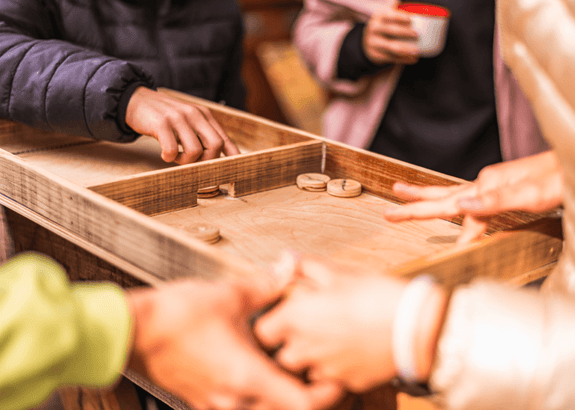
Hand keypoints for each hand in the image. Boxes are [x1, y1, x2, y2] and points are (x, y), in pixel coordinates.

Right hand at [125, 86, 239, 163]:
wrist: (137, 100)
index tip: (232, 170)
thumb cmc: (165, 117)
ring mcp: (178, 118)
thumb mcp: (189, 121)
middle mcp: (194, 114)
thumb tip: (222, 157)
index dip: (232, 156)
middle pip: (216, 145)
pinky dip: (169, 158)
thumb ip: (204, 135)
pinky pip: (172, 150)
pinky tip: (164, 154)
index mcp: (204, 115)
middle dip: (206, 161)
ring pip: (195, 151)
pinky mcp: (161, 123)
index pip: (225, 139)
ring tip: (176, 156)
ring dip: (185, 161)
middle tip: (192, 162)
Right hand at [126, 277, 341, 409]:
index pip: (302, 405)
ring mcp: (217, 403)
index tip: (336, 378)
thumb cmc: (174, 318)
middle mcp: (234, 399)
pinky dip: (257, 391)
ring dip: (280, 394)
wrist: (131, 332)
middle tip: (317, 369)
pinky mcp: (203, 399)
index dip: (328, 395)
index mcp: (247, 376)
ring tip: (288, 366)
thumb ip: (265, 284)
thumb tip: (288, 267)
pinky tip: (256, 363)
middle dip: (306, 394)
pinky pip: (240, 405)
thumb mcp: (228, 295)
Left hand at [255, 256, 407, 391]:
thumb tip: (286, 258)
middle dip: (290, 345)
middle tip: (311, 328)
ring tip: (333, 340)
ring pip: (306, 371)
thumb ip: (306, 266)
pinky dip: (336, 370)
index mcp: (296, 318)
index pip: (262, 330)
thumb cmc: (375, 294)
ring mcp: (326, 370)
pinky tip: (352, 352)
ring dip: (312, 359)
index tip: (287, 314)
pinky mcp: (348, 383)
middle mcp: (304, 348)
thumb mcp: (339, 272)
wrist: (415, 326)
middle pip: (281, 356)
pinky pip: (332, 380)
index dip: (272, 322)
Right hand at [363, 9, 419, 64]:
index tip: (410, 19)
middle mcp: (374, 29)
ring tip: (417, 51)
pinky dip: (403, 59)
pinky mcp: (375, 55)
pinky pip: (391, 58)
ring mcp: (373, 43)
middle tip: (416, 35)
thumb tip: (416, 15)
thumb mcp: (387, 18)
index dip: (399, 17)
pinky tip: (412, 59)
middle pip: (390, 30)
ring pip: (391, 47)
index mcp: (378, 17)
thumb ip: (398, 15)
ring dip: (405, 50)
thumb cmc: (384, 28)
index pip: (389, 16)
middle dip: (404, 32)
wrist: (368, 42)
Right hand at [384, 150, 563, 244]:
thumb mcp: (532, 193)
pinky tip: (448, 201)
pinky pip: (463, 196)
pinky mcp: (495, 187)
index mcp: (487, 186)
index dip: (462, 239)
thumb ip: (495, 200)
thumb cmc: (558, 179)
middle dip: (413, 206)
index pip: (465, 218)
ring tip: (400, 191)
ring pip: (448, 193)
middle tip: (389, 211)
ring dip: (423, 196)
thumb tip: (460, 206)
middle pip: (440, 197)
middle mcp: (483, 183)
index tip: (454, 256)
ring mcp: (488, 184)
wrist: (574, 164)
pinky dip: (446, 199)